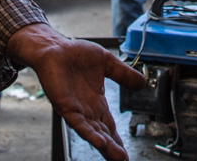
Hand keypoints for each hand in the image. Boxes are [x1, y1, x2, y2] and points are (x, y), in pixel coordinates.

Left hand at [7, 23, 145, 160]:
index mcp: (96, 103)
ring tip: (116, 157)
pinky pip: (79, 123)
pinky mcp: (65, 107)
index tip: (125, 153)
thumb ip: (124, 74)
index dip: (117, 140)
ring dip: (104, 146)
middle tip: (123, 160)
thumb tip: (142, 83)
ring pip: (93, 133)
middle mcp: (87, 110)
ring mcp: (76, 110)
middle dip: (113, 149)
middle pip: (102, 135)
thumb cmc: (75, 55)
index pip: (109, 127)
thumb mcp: (107, 63)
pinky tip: (100, 142)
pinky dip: (90, 133)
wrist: (54, 48)